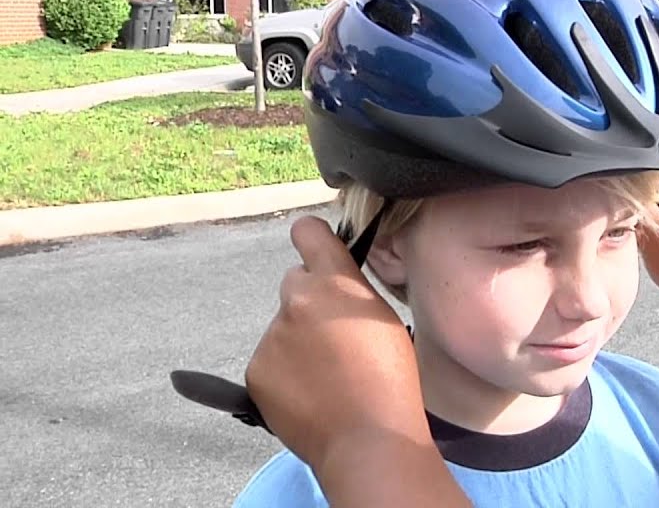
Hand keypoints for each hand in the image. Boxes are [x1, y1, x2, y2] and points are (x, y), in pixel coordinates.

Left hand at [244, 216, 427, 470]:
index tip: (315, 249)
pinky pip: (270, 361)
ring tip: (328, 377)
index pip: (308, 232)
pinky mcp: (256, 370)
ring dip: (298, 343)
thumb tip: (333, 284)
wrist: (366, 437)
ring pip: (284, 328)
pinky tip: (310, 394)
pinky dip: (285, 374)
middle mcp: (296, 300)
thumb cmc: (392, 379)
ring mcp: (271, 337)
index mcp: (335, 282)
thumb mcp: (383, 318)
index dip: (312, 238)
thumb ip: (353, 292)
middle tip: (335, 339)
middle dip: (311, 302)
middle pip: (296, 284)